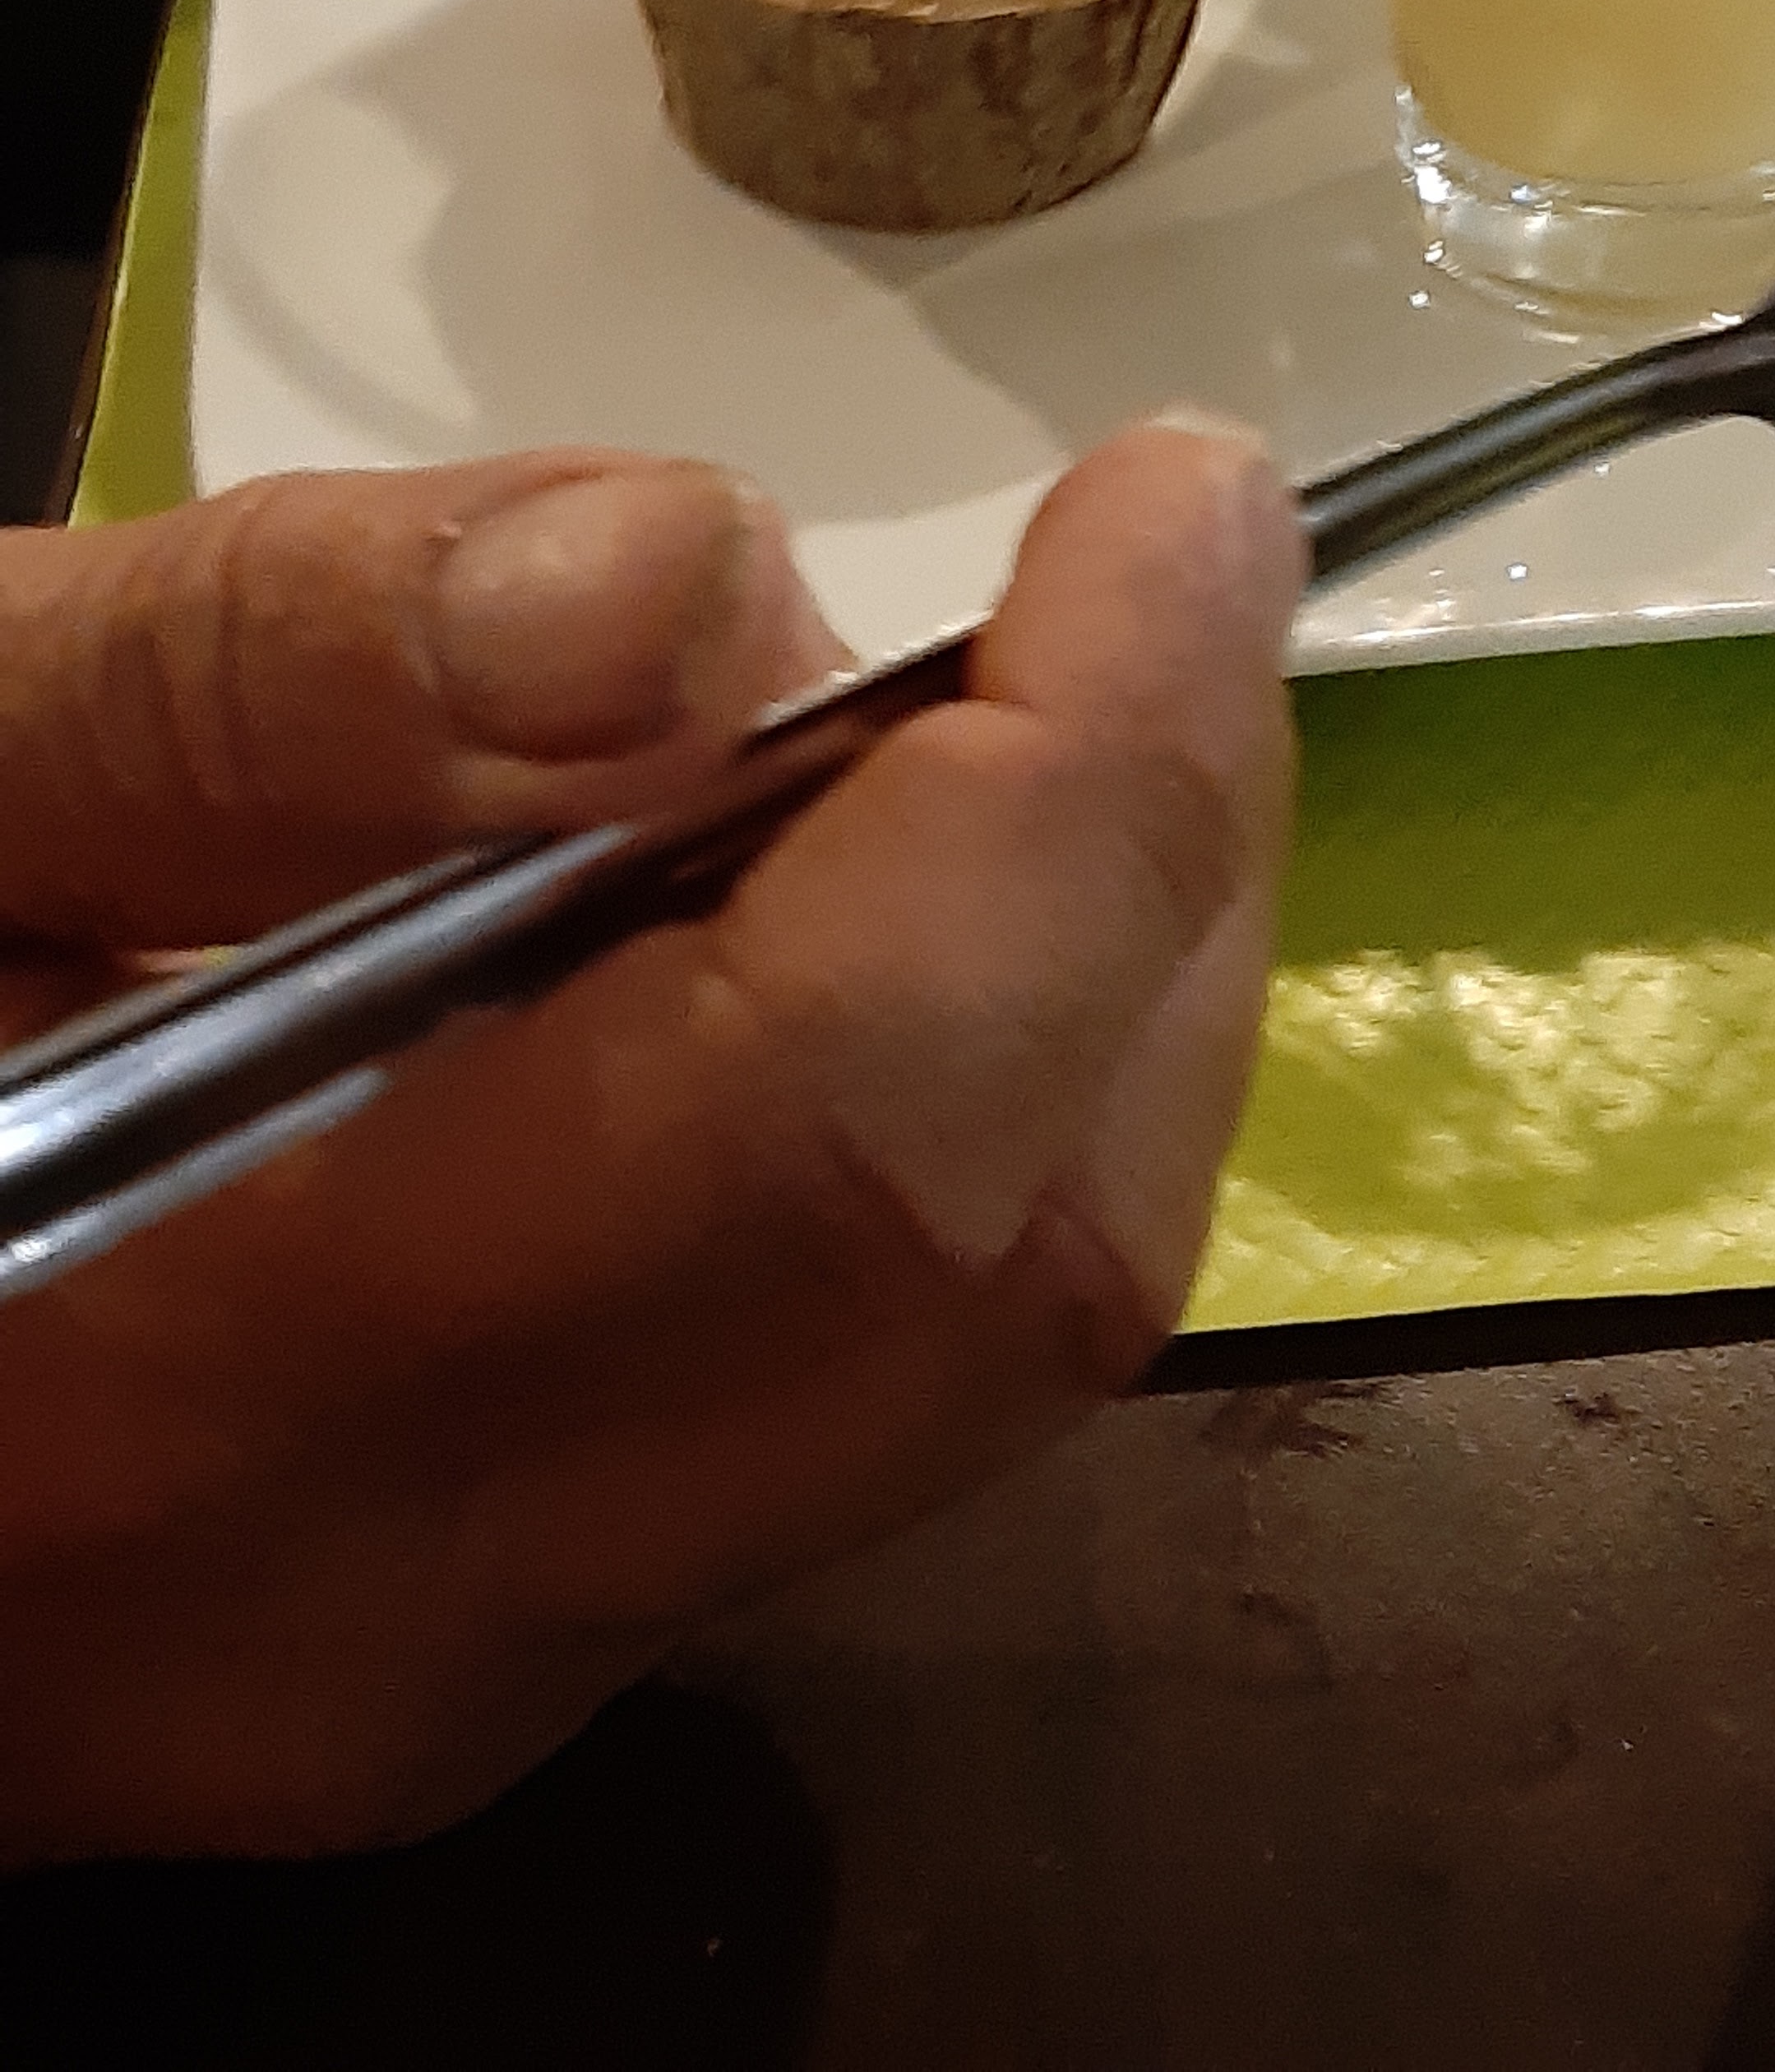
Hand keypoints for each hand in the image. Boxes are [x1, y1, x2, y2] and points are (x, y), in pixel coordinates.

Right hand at [0, 421, 1298, 1856]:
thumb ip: (237, 671)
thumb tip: (697, 593)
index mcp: (193, 1383)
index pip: (831, 1135)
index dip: (1078, 791)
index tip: (1176, 502)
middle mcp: (378, 1616)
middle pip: (979, 1285)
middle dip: (1155, 874)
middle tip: (1155, 559)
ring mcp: (435, 1678)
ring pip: (960, 1365)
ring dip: (1086, 986)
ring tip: (1052, 684)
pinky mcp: (462, 1644)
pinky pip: (843, 1386)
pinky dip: (953, 1101)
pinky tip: (863, 884)